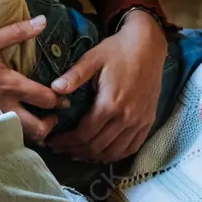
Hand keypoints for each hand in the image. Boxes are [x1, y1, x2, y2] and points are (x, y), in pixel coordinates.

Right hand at [0, 15, 62, 144]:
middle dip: (50, 125)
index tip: (64, 97)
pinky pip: (1, 136)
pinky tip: (11, 125)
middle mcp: (3, 107)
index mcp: (9, 84)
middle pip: (37, 129)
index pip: (45, 99)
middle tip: (52, 116)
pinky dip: (12, 134)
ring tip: (35, 121)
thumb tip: (43, 21)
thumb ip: (17, 31)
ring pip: (20, 137)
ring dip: (32, 132)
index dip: (59, 99)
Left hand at [44, 11, 167, 161]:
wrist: (148, 45)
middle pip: (97, 147)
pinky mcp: (148, 121)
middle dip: (75, 150)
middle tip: (60, 148)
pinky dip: (115, 155)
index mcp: (110, 104)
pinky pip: (132, 147)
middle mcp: (126, 118)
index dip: (66, 141)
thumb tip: (54, 89)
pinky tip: (102, 153)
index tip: (52, 142)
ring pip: (114, 152)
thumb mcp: (93, 58)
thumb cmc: (117, 50)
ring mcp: (140, 122)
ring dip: (94, 156)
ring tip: (77, 153)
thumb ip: (74, 76)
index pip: (85, 134)